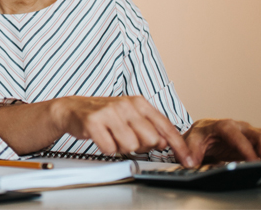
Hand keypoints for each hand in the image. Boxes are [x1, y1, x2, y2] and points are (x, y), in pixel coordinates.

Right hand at [55, 96, 195, 166]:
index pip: (165, 126)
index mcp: (138, 102)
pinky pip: (109, 148)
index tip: (187, 159)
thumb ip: (150, 127)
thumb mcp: (130, 116)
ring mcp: (109, 112)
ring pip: (130, 146)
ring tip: (112, 136)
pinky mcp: (93, 121)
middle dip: (140, 146)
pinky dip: (106, 148)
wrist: (73, 109)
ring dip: (121, 147)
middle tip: (127, 138)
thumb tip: (166, 142)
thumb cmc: (104, 114)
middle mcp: (125, 104)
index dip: (178, 145)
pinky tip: (101, 137)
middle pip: (150, 140)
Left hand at [182, 119, 260, 164]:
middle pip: (258, 135)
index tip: (251, 161)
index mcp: (222, 125)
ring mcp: (252, 132)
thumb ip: (191, 150)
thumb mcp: (191, 141)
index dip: (244, 147)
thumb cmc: (199, 136)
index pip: (235, 134)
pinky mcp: (259, 138)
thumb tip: (191, 162)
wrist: (203, 133)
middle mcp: (240, 126)